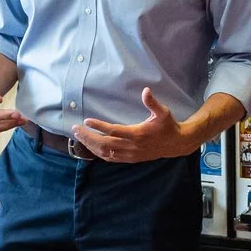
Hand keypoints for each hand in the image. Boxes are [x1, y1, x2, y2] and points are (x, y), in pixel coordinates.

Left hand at [73, 87, 196, 162]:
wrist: (175, 144)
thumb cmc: (168, 126)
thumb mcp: (163, 112)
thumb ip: (153, 102)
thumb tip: (146, 90)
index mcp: (137, 134)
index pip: (113, 131)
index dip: (99, 126)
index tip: (87, 120)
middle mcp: (131, 147)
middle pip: (104, 144)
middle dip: (88, 137)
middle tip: (75, 129)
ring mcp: (130, 155)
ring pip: (105, 153)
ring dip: (90, 145)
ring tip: (79, 136)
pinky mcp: (130, 159)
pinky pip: (110, 158)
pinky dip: (98, 153)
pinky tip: (91, 147)